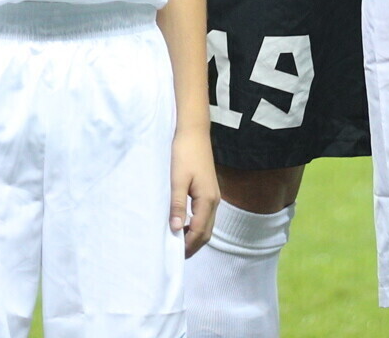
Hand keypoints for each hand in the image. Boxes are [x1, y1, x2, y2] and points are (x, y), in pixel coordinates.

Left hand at [169, 128, 220, 257]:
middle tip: (176, 255)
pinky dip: (197, 225)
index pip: (199, 232)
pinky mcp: (209, 191)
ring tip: (178, 242)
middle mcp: (214, 201)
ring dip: (195, 236)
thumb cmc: (184, 153)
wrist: (194, 132)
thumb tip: (176, 229)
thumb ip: (177, 205)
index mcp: (207, 200)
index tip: (174, 256)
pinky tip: (184, 224)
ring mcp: (213, 196)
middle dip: (193, 245)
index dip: (188, 246)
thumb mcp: (177, 180)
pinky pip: (206, 216)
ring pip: (207, 225)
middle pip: (207, 232)